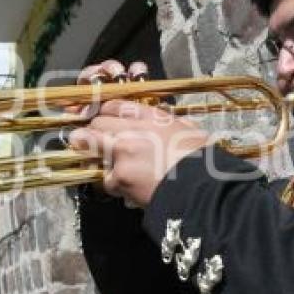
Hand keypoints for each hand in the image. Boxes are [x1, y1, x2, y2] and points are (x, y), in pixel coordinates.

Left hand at [68, 62, 210, 205]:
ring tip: (110, 165)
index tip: (104, 122)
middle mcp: (133, 129)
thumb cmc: (201, 159)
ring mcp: (123, 151)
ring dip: (98, 155)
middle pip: (98, 123)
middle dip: (97, 134)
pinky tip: (129, 187)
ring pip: (92, 146)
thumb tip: (167, 123)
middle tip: (102, 145)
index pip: (115, 105)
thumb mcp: (187, 129)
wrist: (201, 185)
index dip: (106, 114)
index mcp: (151, 116)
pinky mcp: (119, 175)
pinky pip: (107, 179)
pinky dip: (116, 185)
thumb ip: (168, 123)